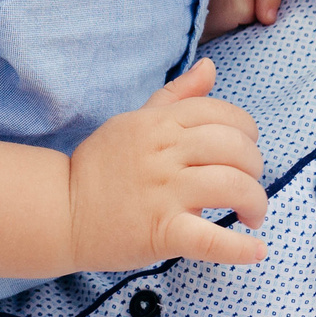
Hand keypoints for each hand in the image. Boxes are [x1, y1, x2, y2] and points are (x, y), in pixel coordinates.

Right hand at [66, 61, 265, 268]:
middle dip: (255, 168)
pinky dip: (240, 247)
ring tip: (252, 216)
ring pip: (232, 187)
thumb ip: (175, 96)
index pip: (223, 114)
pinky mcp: (160, 232)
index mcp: (159, 123)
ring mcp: (163, 193)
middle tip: (248, 186)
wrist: (59, 211)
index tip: (244, 152)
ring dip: (256, 202)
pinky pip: (211, 239)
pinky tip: (256, 249)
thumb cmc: (100, 167)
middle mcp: (164, 153)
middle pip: (236, 149)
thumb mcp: (134, 121)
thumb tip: (209, 67)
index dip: (246, 132)